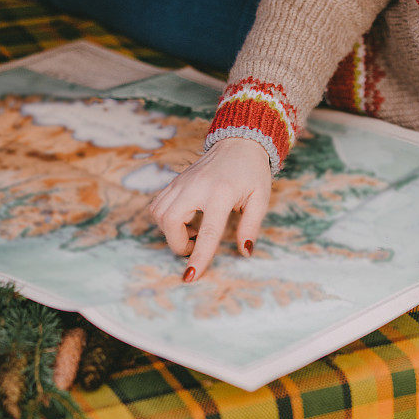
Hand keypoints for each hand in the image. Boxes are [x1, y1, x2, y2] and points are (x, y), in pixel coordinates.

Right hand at [149, 137, 271, 280]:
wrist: (239, 142)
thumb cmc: (252, 172)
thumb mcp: (260, 198)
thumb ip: (251, 226)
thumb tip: (245, 252)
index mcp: (221, 193)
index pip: (207, 231)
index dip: (198, 257)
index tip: (190, 277)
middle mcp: (197, 186)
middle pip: (171, 222)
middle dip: (178, 244)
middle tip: (195, 245)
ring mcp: (182, 182)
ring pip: (159, 214)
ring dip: (171, 231)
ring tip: (192, 231)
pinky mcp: (175, 181)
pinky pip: (158, 204)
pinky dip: (166, 219)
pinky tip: (185, 219)